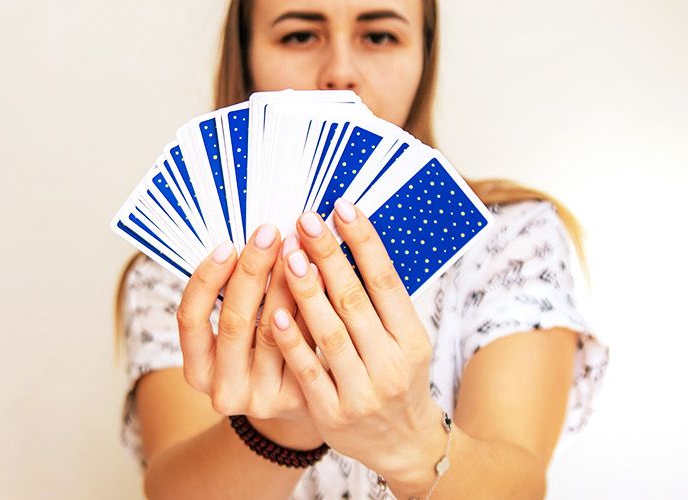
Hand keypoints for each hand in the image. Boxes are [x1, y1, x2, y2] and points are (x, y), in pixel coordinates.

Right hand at [176, 224, 321, 448]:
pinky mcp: (298, 399)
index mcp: (198, 371)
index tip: (226, 245)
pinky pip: (305, 343)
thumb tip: (251, 239)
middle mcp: (225, 390)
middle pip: (235, 321)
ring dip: (285, 282)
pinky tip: (321, 274)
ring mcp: (262, 399)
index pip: (190, 320)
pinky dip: (312, 305)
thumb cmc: (262, 354)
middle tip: (269, 233)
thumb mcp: (238, 333)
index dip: (206, 280)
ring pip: (273, 331)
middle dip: (251, 271)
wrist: (297, 405)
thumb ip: (235, 296)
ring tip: (298, 246)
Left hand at [269, 200, 446, 480]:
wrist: (405, 445)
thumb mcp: (405, 340)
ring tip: (288, 253)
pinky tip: (275, 311)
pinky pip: (309, 371)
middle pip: (355, 300)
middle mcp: (391, 363)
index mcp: (412, 338)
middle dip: (328, 256)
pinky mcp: (334, 413)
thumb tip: (351, 239)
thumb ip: (381, 301)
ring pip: (330, 333)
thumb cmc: (398, 378)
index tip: (341, 207)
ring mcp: (362, 390)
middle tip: (305, 220)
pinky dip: (293, 341)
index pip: (386, 281)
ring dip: (306, 290)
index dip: (364, 241)